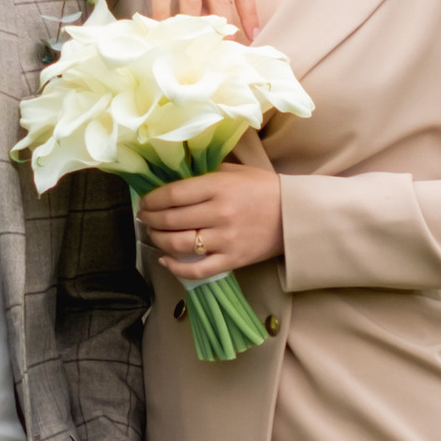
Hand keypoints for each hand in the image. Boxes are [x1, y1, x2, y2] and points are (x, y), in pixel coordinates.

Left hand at [137, 156, 284, 284]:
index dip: (152, 199)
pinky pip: (197, 269)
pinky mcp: (232, 260)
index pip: (173, 195)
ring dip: (158, 240)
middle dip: (151, 219)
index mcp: (219, 187)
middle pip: (172, 219)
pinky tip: (165, 260)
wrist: (295, 215)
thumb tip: (172, 179)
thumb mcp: (234, 171)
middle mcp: (219, 214)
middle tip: (145, 217)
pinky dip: (176, 267)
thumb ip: (205, 174)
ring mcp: (225, 240)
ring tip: (153, 234)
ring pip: (179, 244)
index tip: (145, 201)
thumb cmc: (262, 188)